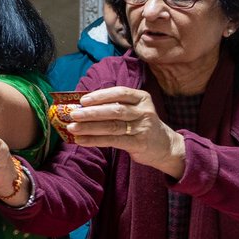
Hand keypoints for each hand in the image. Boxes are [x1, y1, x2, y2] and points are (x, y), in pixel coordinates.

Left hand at [66, 86, 185, 178]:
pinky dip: (94, 140)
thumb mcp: (134, 110)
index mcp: (142, 98)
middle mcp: (144, 111)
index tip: (83, 100)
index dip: (100, 96)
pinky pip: (113, 141)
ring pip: (112, 126)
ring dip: (89, 127)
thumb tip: (82, 105)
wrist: (165, 145)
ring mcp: (142, 128)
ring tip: (72, 128)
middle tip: (73, 114)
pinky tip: (81, 140)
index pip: (120, 93)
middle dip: (91, 112)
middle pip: (114, 110)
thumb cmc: (141, 124)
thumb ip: (115, 105)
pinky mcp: (139, 143)